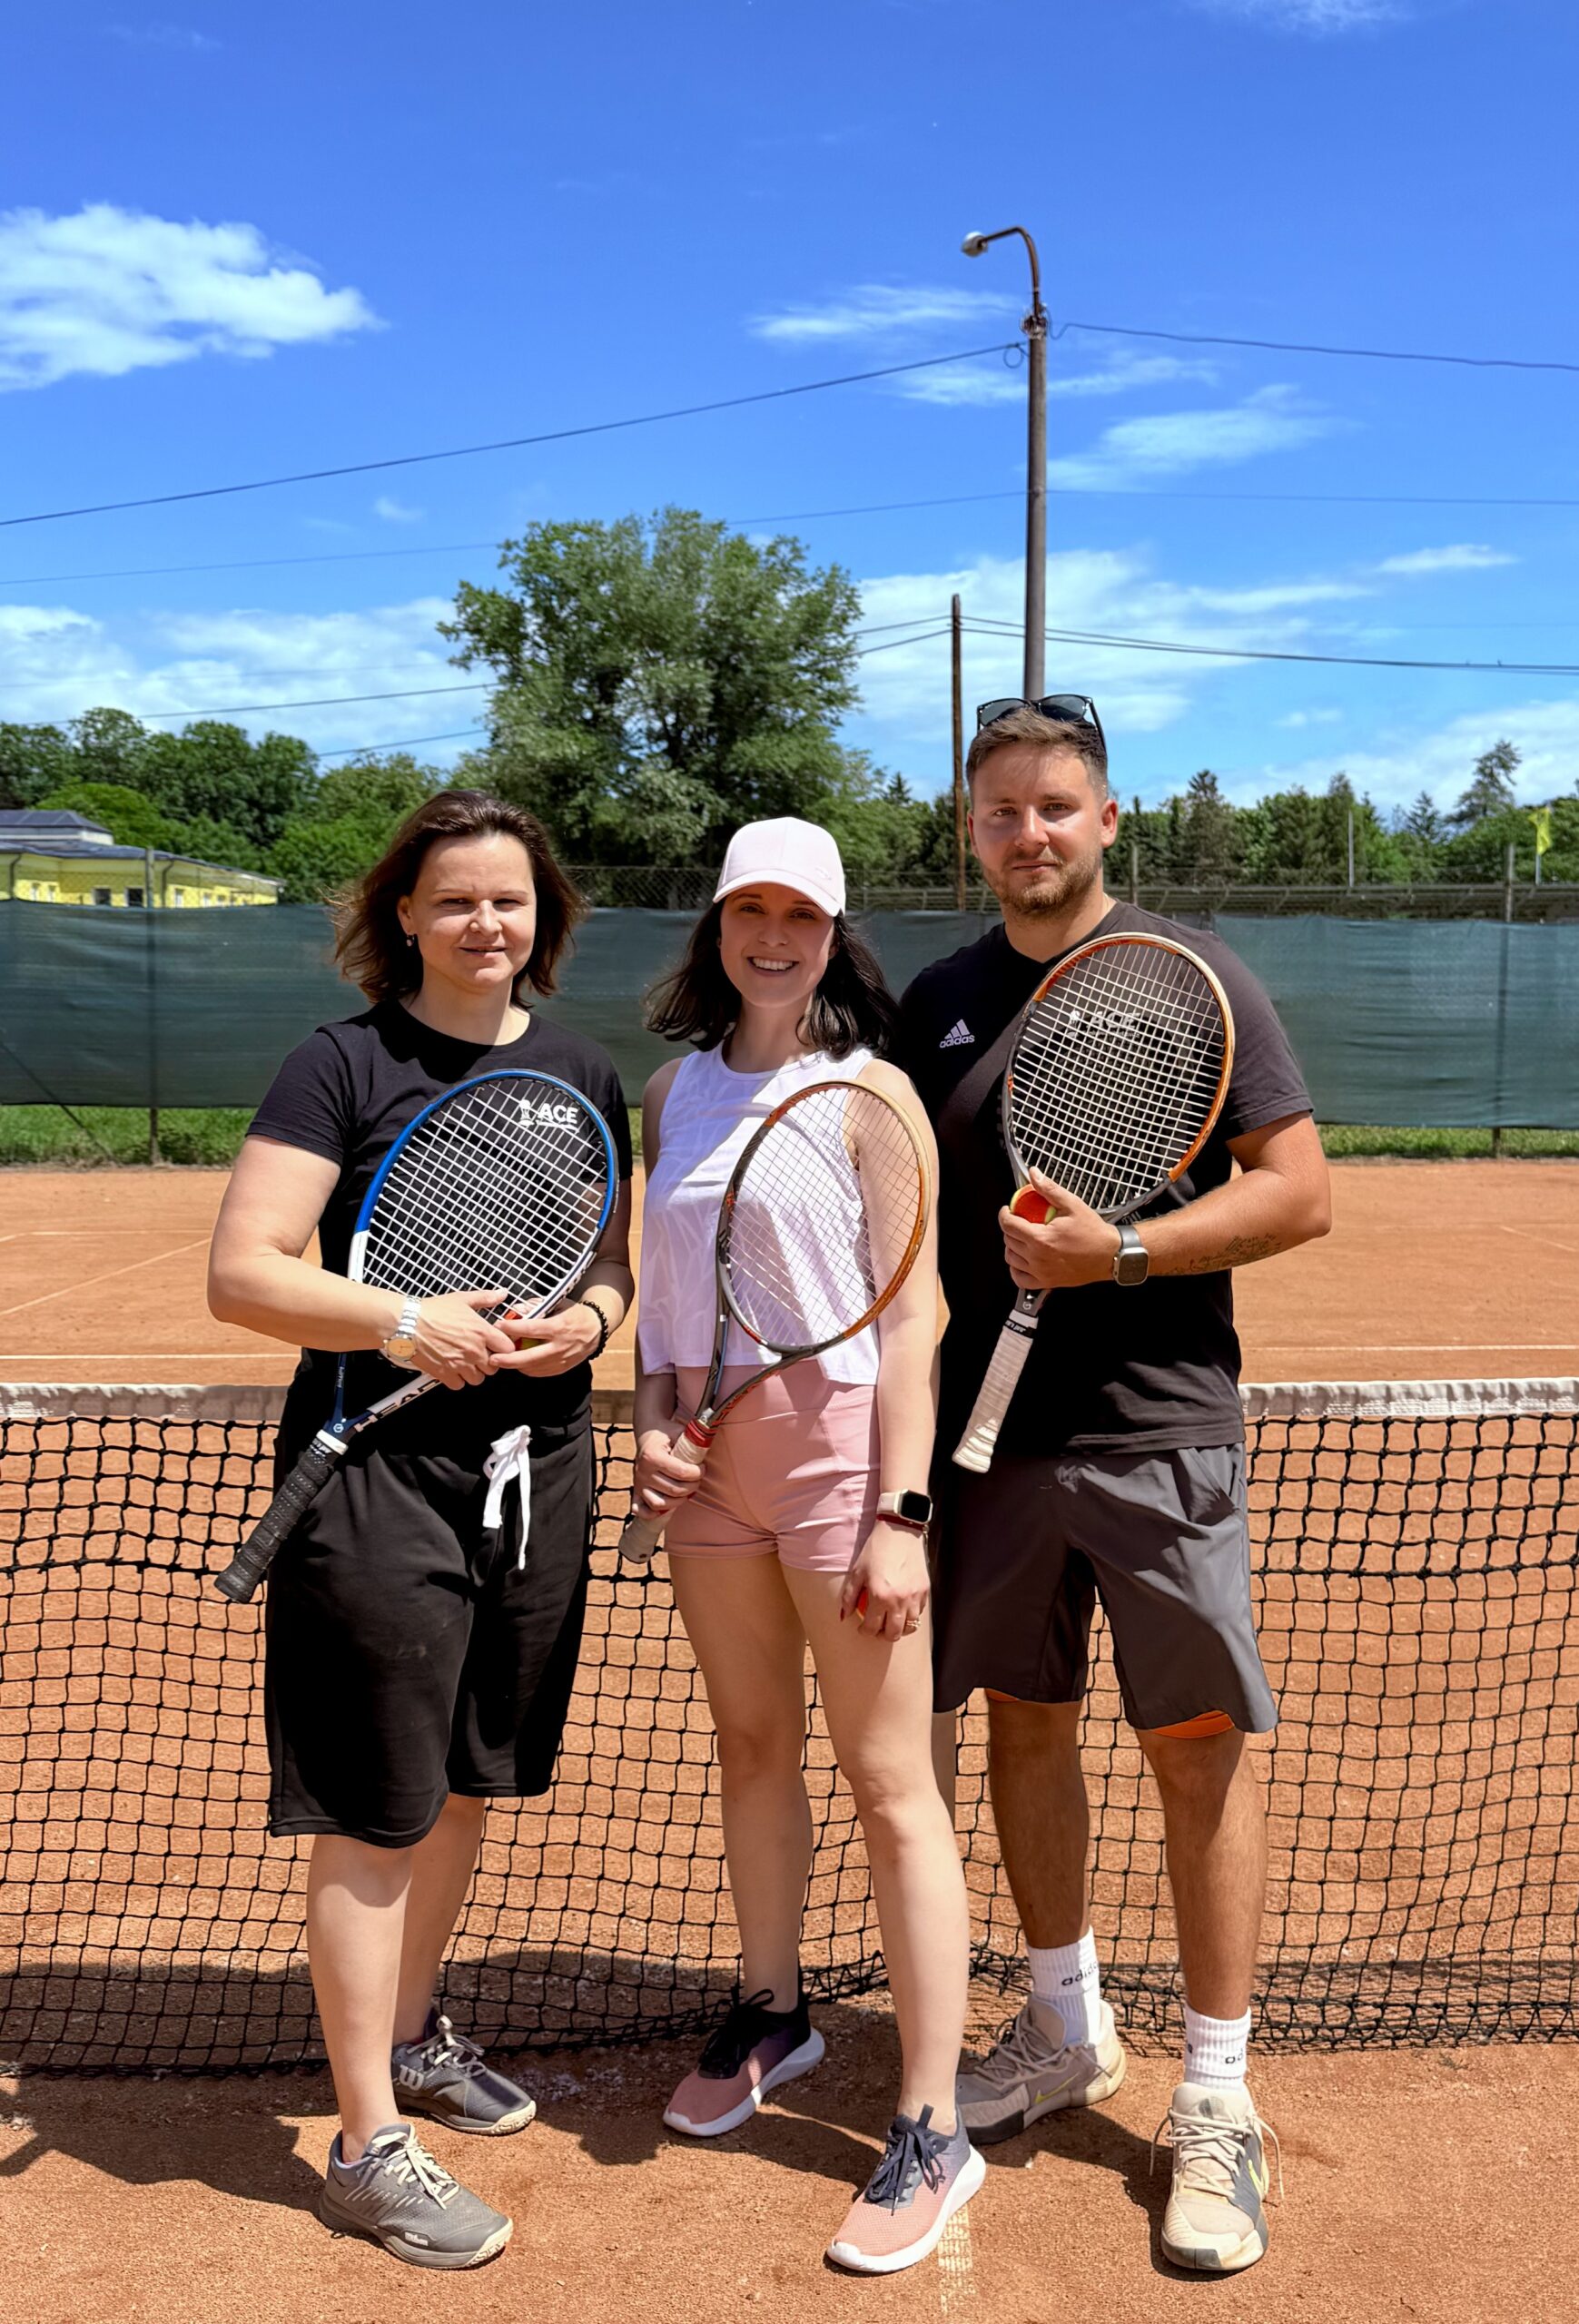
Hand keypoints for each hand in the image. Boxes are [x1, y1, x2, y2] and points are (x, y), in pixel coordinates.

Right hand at [410, 1291, 518, 1389]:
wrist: (407, 1322)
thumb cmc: (431, 1311)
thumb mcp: (462, 1299)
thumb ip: (486, 1298)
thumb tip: (501, 1294)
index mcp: (481, 1332)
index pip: (508, 1349)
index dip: (503, 1348)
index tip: (496, 1346)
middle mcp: (473, 1350)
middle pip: (494, 1367)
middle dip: (487, 1362)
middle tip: (477, 1354)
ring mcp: (459, 1364)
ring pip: (477, 1379)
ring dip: (472, 1372)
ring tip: (464, 1361)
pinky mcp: (444, 1374)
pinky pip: (459, 1385)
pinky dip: (456, 1380)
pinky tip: (451, 1368)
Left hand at [492, 1300, 605, 1377]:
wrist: (597, 1328)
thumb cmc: (575, 1314)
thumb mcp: (558, 1305)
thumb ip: (537, 1308)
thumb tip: (516, 1310)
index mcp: (559, 1326)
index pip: (531, 1329)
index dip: (512, 1328)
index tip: (499, 1326)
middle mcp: (560, 1346)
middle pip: (529, 1357)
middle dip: (508, 1359)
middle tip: (492, 1358)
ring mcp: (562, 1360)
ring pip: (533, 1368)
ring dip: (516, 1365)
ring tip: (503, 1360)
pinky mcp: (563, 1368)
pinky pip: (540, 1373)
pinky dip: (528, 1369)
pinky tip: (520, 1364)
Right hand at [631, 1425, 705, 1516]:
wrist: (647, 1433)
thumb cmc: (666, 1433)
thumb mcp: (679, 1431)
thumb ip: (694, 1439)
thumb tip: (711, 1443)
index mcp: (653, 1456)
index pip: (681, 1472)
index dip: (697, 1473)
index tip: (702, 1468)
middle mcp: (643, 1472)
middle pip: (674, 1490)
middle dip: (693, 1486)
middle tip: (698, 1479)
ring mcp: (638, 1483)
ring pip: (661, 1503)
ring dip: (679, 1500)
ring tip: (687, 1491)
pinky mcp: (636, 1490)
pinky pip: (642, 1509)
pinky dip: (653, 1512)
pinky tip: (666, 1506)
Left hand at [838, 1519, 929, 1641]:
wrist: (900, 1530)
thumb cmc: (876, 1549)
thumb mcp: (857, 1571)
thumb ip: (849, 1596)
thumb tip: (844, 1616)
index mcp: (880, 1596)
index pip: (872, 1628)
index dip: (865, 1632)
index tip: (862, 1628)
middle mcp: (900, 1600)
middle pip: (894, 1634)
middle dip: (883, 1635)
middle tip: (877, 1629)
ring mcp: (915, 1596)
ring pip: (910, 1627)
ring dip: (899, 1627)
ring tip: (891, 1621)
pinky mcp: (925, 1590)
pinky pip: (920, 1612)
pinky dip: (911, 1615)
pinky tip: (902, 1607)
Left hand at [999, 1170, 1122, 1292]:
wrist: (1110, 1255)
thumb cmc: (1094, 1233)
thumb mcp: (1072, 1204)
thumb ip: (1049, 1189)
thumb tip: (1034, 1175)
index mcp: (1041, 1239)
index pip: (1008, 1225)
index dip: (1004, 1214)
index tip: (1008, 1210)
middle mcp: (1038, 1258)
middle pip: (1008, 1241)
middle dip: (1010, 1227)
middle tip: (1020, 1220)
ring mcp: (1041, 1273)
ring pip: (1011, 1259)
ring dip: (1012, 1246)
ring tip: (1022, 1237)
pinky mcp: (1046, 1282)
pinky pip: (1020, 1279)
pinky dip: (1016, 1269)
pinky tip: (1022, 1259)